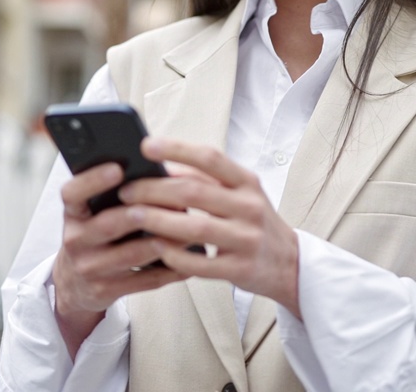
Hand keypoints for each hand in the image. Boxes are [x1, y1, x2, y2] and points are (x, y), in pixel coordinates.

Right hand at [52, 162, 185, 356]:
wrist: (75, 285)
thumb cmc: (94, 238)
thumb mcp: (91, 214)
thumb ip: (115, 195)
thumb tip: (161, 175)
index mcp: (73, 214)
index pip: (73, 193)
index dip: (93, 180)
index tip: (117, 168)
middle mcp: (76, 240)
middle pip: (108, 224)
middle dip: (141, 213)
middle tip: (171, 203)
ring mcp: (90, 268)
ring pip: (132, 254)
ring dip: (165, 241)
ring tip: (190, 230)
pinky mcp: (107, 291)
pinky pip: (145, 280)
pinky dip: (171, 269)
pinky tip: (190, 259)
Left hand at [118, 138, 301, 317]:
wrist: (289, 264)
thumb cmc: (253, 222)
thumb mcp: (241, 194)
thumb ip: (208, 180)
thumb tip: (160, 166)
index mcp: (247, 182)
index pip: (210, 158)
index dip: (177, 149)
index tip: (145, 146)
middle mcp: (250, 207)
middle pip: (195, 191)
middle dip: (154, 189)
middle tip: (126, 190)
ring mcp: (247, 239)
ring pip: (195, 226)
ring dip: (157, 220)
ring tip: (131, 215)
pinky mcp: (240, 269)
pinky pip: (200, 262)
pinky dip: (174, 254)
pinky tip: (155, 247)